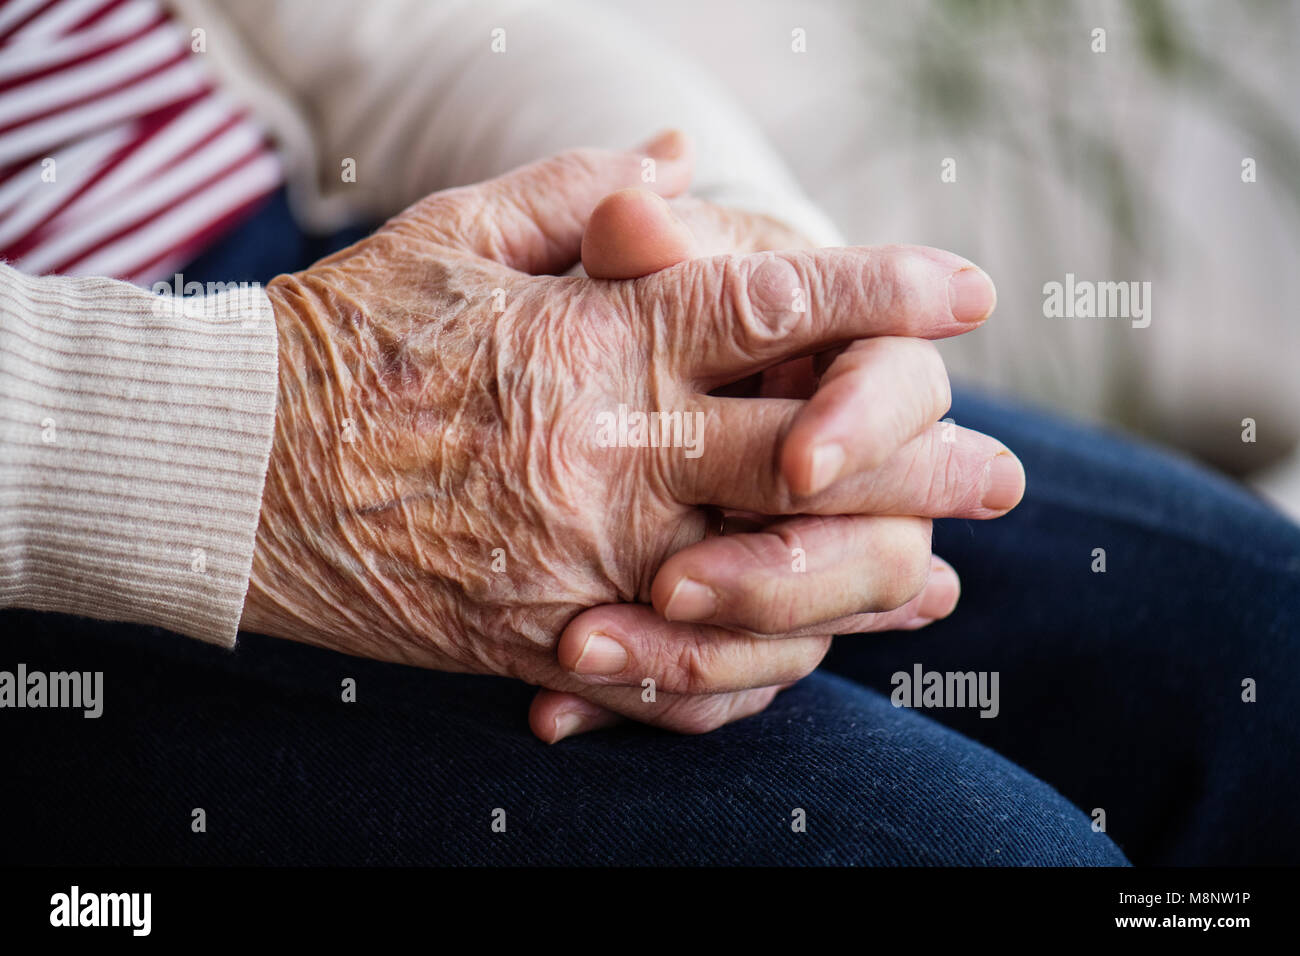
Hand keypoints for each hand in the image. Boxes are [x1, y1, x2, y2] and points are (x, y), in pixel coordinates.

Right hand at [238, 144, 1015, 736]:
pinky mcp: (543, 636)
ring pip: (767, 583)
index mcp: (596, 339)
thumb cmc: (347, 336)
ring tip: (934, 578)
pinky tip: (811, 652)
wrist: (231, 469)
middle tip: (1004, 475)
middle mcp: (608, 454)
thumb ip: (586, 196)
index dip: (885, 294)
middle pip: (806, 457)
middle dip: (920, 458)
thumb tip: (687, 165)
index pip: (774, 308)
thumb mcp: (458, 234)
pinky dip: (756, 665)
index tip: (970, 293)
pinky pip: (675, 671)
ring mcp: (581, 559)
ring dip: (867, 579)